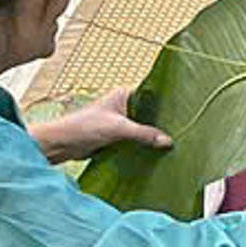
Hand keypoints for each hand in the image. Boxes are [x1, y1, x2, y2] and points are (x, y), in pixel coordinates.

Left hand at [32, 87, 171, 163]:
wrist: (61, 145)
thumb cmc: (82, 127)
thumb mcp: (118, 129)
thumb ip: (144, 134)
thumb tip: (167, 141)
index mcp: (123, 95)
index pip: (151, 95)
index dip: (166, 103)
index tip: (183, 111)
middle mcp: (123, 106)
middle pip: (149, 113)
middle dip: (162, 122)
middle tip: (182, 129)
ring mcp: (120, 122)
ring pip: (143, 128)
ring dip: (152, 136)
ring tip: (173, 142)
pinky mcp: (116, 137)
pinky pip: (135, 140)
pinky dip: (143, 146)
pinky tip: (156, 152)